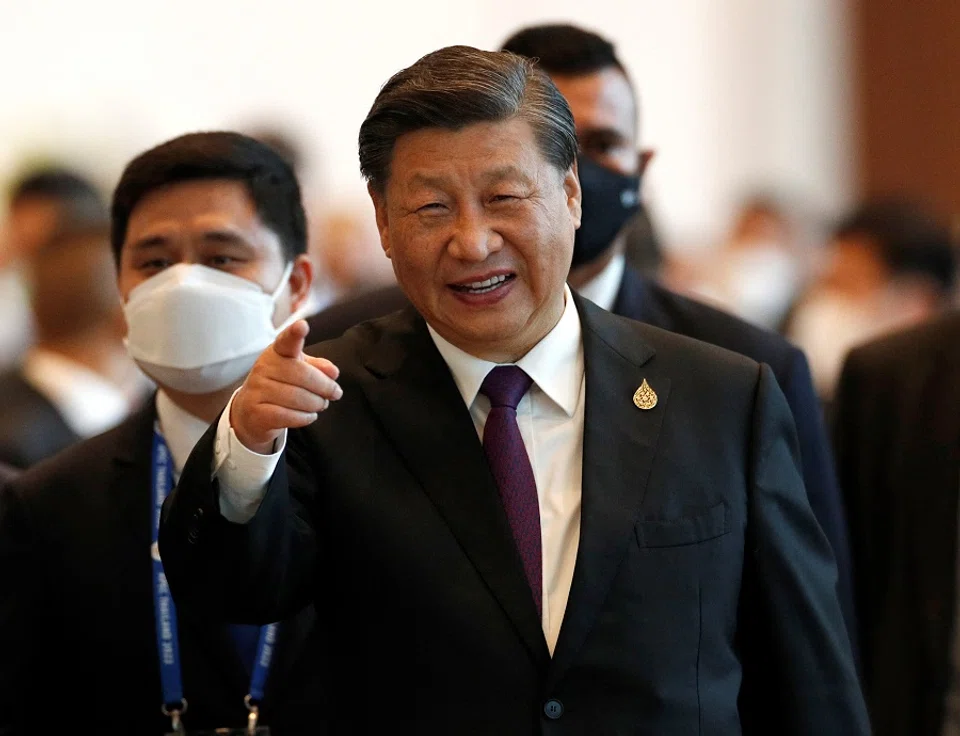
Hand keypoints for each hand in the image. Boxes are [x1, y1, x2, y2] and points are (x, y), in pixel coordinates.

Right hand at [231, 320, 341, 453]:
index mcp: (276, 353)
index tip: (302, 326)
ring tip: (320, 405)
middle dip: (325, 387)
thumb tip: (333, 372)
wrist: (250, 413)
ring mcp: (257, 390)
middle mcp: (263, 368)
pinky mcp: (257, 413)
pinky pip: (290, 416)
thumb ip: (318, 368)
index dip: (294, 334)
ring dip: (316, 404)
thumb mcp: (299, 371)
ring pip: (298, 398)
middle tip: (334, 393)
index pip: (286, 341)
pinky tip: (308, 415)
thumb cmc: (280, 386)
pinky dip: (306, 417)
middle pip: (303, 375)